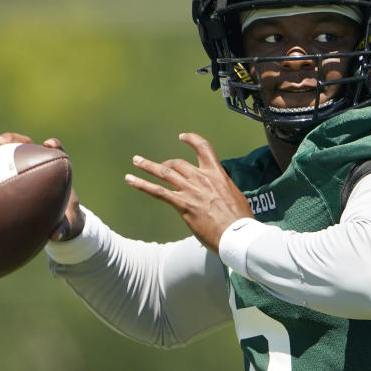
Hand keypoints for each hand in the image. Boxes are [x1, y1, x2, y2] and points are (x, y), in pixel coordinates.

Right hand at [0, 132, 84, 241]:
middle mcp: (41, 165)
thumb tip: (55, 236)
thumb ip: (63, 229)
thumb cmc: (64, 220)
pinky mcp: (13, 171)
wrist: (57, 220)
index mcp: (57, 173)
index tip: (48, 144)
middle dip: (14, 139)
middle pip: (28, 144)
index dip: (54, 146)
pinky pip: (1, 162)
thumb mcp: (66, 226)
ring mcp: (26, 166)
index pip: (57, 153)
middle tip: (1, 141)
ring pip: (12, 149)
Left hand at [125, 133, 252, 253]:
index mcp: (217, 174)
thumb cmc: (240, 220)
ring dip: (148, 166)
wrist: (237, 234)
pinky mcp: (182, 204)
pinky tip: (130, 179)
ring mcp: (191, 191)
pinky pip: (158, 191)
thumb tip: (220, 194)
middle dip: (166, 164)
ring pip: (164, 173)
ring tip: (136, 161)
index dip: (192, 140)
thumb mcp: (235, 197)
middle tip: (158, 166)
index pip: (204, 148)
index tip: (182, 136)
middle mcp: (202, 178)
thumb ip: (224, 191)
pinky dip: (142, 184)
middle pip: (178, 164)